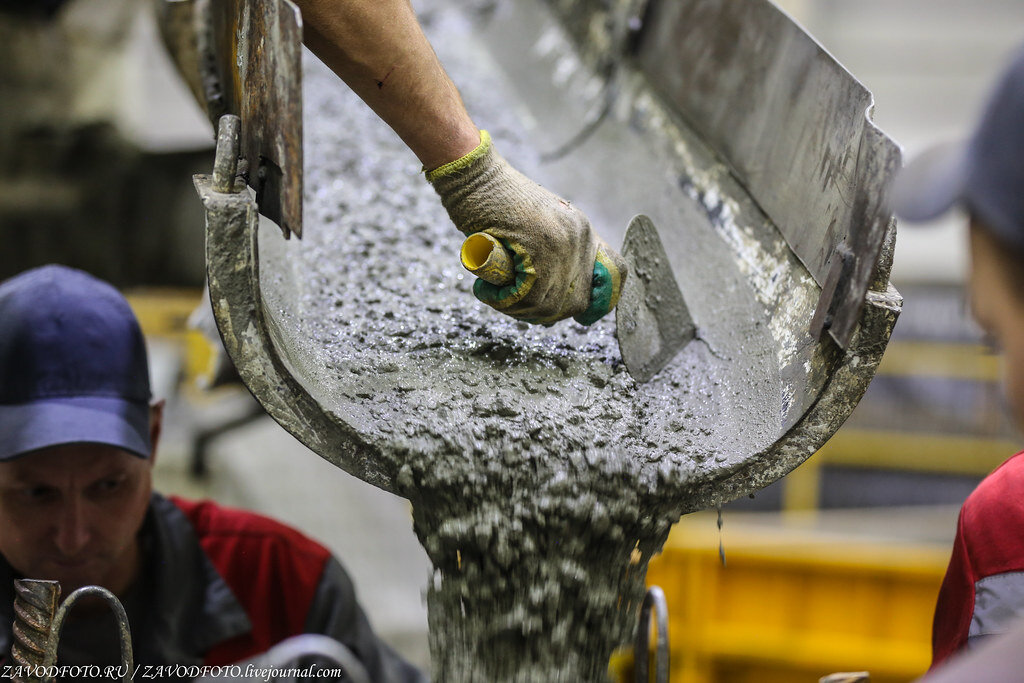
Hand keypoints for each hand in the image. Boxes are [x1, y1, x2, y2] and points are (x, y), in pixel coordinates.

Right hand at [426, 131, 627, 324]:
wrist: (472, 173)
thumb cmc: (492, 200)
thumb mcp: (533, 226)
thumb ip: (549, 251)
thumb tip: (554, 296)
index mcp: (582, 229)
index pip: (614, 272)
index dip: (599, 300)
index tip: (577, 311)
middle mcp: (580, 236)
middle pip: (579, 300)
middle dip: (547, 312)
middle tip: (517, 304)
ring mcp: (562, 242)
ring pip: (552, 305)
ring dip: (521, 309)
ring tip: (497, 295)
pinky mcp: (540, 249)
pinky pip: (532, 297)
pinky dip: (507, 302)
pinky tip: (488, 291)